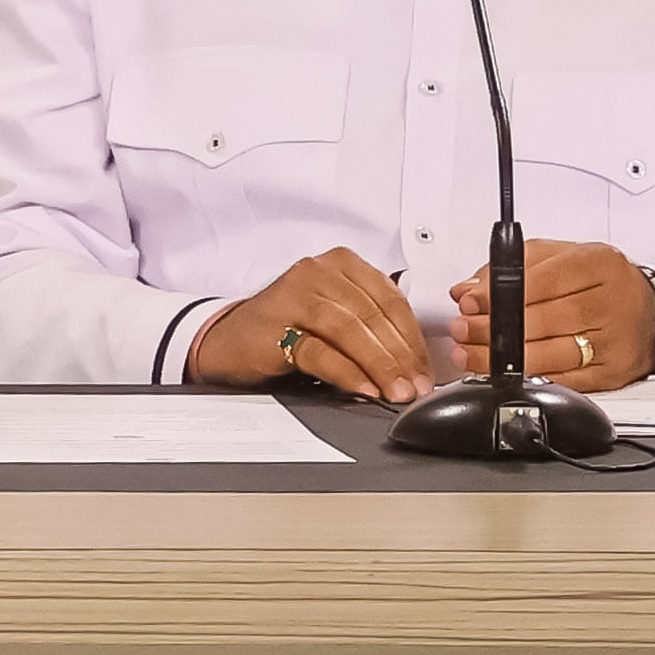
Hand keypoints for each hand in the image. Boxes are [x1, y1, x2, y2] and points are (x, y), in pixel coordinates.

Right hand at [190, 245, 437, 402]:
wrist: (228, 339)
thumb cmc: (285, 326)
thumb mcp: (335, 313)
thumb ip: (370, 324)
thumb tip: (414, 361)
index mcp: (340, 263)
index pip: (391, 298)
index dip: (413, 338)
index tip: (425, 369)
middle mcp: (317, 271)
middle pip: (373, 314)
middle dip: (401, 357)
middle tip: (417, 386)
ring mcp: (294, 296)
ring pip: (350, 330)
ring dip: (380, 365)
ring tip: (396, 391)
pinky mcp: (276, 327)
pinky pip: (320, 351)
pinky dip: (348, 372)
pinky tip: (365, 388)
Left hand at [451, 239, 654, 391]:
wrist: (653, 312)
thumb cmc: (604, 282)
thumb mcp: (564, 256)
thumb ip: (514, 266)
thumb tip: (468, 288)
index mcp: (599, 264)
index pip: (541, 280)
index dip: (499, 294)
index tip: (470, 303)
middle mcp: (609, 302)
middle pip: (542, 320)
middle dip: (493, 329)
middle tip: (463, 330)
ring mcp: (613, 341)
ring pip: (550, 355)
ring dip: (503, 359)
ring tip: (471, 355)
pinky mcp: (611, 374)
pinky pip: (564, 381)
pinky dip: (530, 380)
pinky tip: (504, 375)